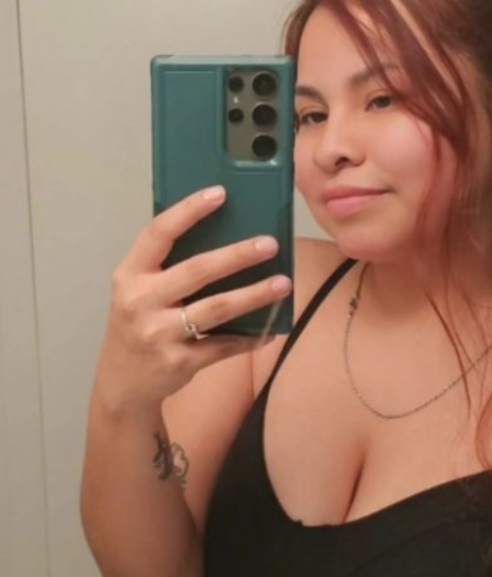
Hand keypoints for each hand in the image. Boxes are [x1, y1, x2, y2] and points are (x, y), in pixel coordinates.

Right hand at [95, 186, 291, 411]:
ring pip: (217, 309)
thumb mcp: (139, 291)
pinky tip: (270, 329)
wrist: (123, 383)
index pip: (158, 233)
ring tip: (282, 284)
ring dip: (254, 295)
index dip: (189, 211)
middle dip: (238, 255)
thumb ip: (168, 267)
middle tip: (271, 244)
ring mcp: (159, 334)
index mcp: (130, 275)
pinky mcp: (180, 362)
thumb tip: (226, 237)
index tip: (221, 193)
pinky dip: (250, 337)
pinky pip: (224, 346)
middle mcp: (140, 301)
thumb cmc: (138, 325)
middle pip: (197, 270)